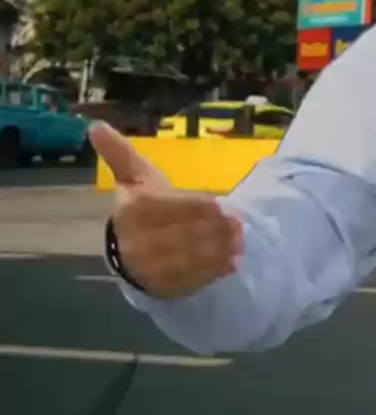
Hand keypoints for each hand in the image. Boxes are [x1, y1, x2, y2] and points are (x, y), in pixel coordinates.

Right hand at [93, 122, 242, 298]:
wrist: (130, 249)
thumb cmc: (142, 207)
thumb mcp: (134, 178)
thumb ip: (120, 154)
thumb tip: (96, 126)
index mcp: (132, 211)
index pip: (171, 208)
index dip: (199, 208)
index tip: (223, 205)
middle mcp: (135, 243)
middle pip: (182, 235)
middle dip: (214, 231)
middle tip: (240, 225)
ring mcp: (147, 269)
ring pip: (188, 259)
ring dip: (218, 252)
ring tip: (240, 243)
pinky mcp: (161, 288)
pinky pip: (190, 280)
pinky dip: (213, 272)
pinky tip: (231, 263)